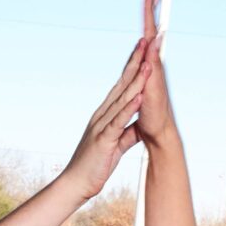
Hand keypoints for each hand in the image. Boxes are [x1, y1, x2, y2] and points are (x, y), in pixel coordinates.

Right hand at [63, 37, 148, 199]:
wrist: (76, 184)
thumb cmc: (95, 165)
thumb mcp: (116, 145)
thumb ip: (128, 133)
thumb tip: (141, 126)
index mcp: (105, 115)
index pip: (121, 85)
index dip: (133, 66)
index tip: (143, 48)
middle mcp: (102, 115)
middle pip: (122, 84)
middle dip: (135, 63)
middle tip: (146, 42)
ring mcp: (101, 126)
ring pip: (122, 99)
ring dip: (136, 81)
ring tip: (149, 64)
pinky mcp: (103, 140)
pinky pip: (118, 122)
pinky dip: (129, 109)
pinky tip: (139, 97)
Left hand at [136, 0, 176, 149]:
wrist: (157, 131)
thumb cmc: (147, 112)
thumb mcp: (140, 88)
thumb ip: (141, 73)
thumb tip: (143, 59)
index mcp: (147, 62)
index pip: (146, 32)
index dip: (147, 13)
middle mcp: (153, 61)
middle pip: (151, 27)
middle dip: (152, 5)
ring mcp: (154, 69)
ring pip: (153, 37)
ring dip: (154, 18)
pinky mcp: (153, 81)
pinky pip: (152, 59)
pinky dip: (153, 46)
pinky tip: (155, 33)